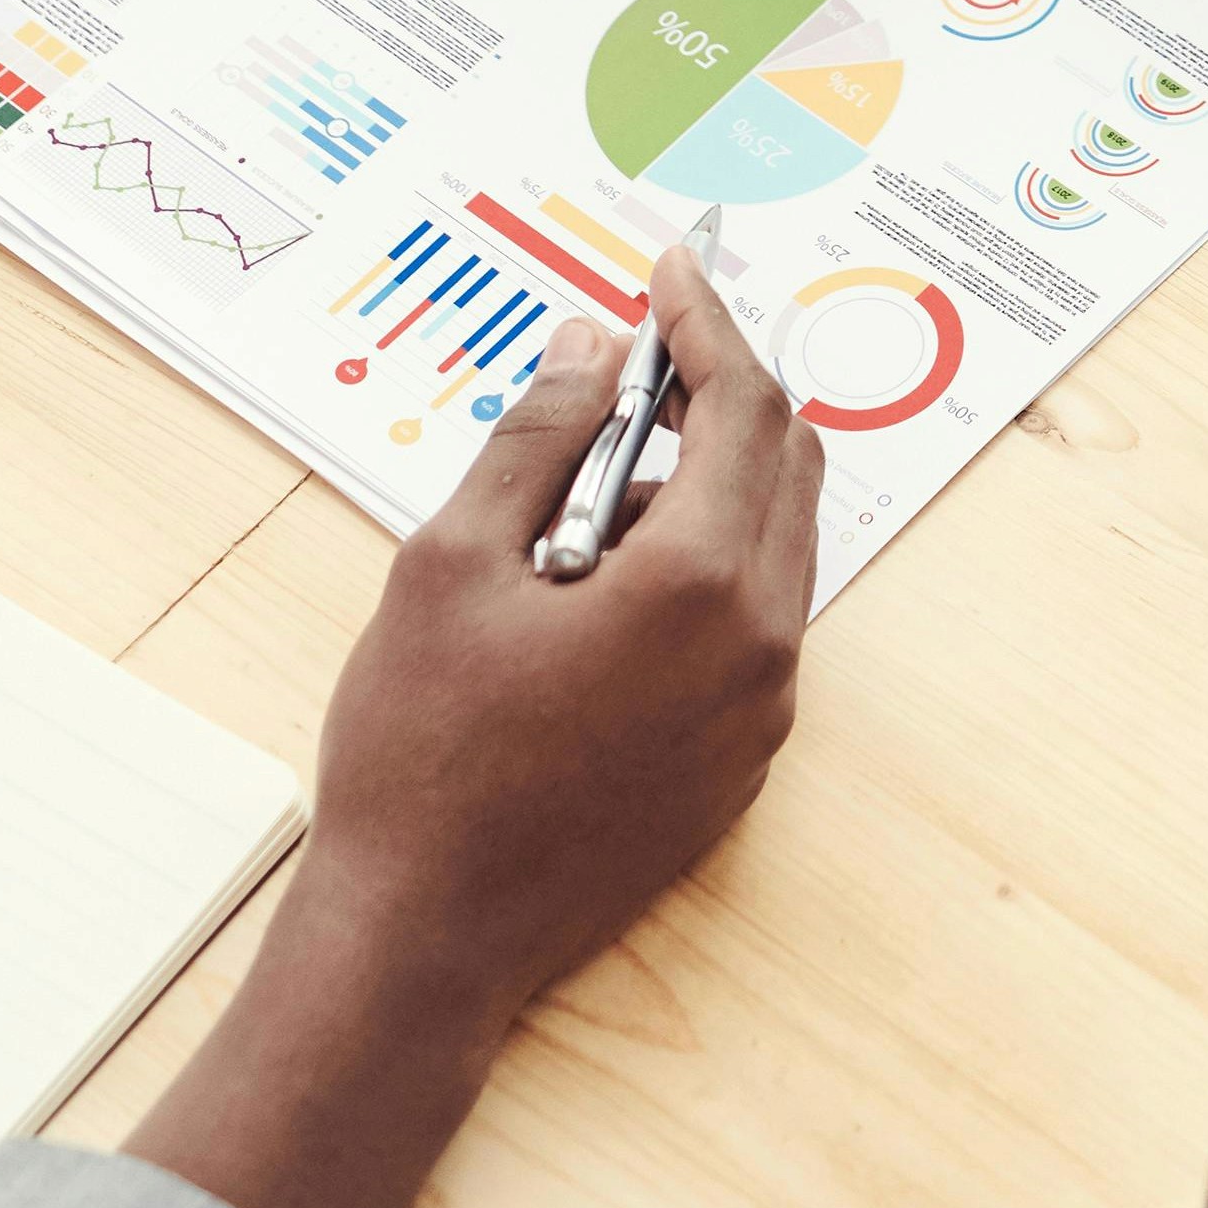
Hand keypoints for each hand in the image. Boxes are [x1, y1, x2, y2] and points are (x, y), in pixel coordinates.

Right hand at [301, 252, 824, 1025]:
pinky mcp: (746, 758)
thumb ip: (537, 439)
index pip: (744, 409)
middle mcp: (763, 645)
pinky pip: (752, 623)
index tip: (672, 271)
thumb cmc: (422, 758)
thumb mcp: (450, 564)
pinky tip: (593, 592)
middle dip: (716, 398)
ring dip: (697, 492)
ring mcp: (765, 709)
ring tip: (569, 517)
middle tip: (629, 369)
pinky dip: (698, 572)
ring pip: (772, 546)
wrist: (428, 936)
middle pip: (785, 466)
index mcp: (702, 586)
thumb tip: (595, 348)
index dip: (708, 325)